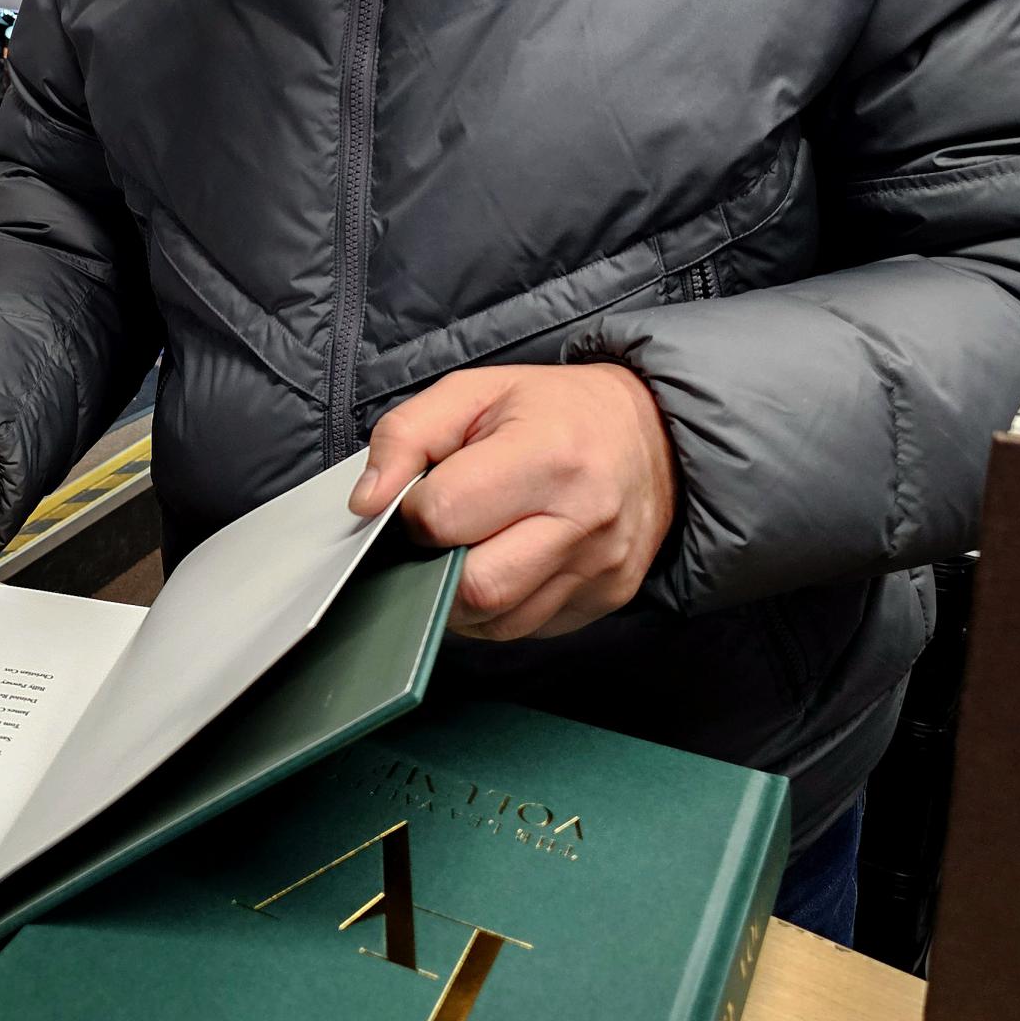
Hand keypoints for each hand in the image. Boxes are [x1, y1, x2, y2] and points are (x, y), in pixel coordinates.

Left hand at [349, 364, 675, 642]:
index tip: (418, 496)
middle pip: (474, 586)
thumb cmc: (555, 409)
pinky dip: (495, 608)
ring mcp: (600, 570)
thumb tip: (366, 503)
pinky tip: (496, 563)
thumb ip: (406, 436)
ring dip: (457, 594)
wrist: (652, 438)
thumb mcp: (474, 391)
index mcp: (550, 454)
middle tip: (433, 533)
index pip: (446, 515)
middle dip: (431, 565)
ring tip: (463, 546)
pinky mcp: (605, 601)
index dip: (412, 511)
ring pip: (497, 621)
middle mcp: (583, 521)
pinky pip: (526, 628)